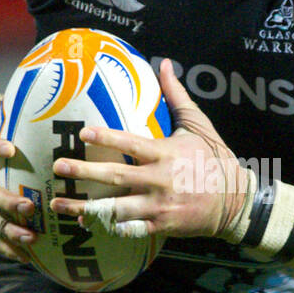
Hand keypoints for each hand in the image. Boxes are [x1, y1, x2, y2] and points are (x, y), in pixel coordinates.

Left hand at [49, 60, 250, 239]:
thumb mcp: (198, 124)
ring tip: (57, 204)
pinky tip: (82, 224)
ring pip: (115, 209)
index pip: (132, 143)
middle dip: (84, 173)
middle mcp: (160, 180)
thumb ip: (176, 95)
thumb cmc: (214, 158)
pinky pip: (128, 229)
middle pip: (116, 177)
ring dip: (84, 208)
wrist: (236, 201)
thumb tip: (165, 63)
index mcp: (166, 153)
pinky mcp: (161, 225)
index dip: (107, 138)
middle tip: (58, 167)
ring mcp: (159, 205)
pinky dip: (106, 227)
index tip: (83, 133)